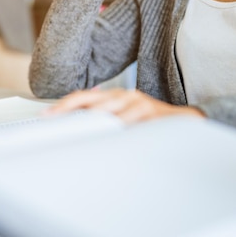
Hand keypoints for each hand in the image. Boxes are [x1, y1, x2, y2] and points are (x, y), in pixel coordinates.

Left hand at [45, 88, 205, 123]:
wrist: (189, 123)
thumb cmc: (152, 124)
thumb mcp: (126, 120)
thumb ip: (105, 123)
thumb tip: (77, 132)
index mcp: (115, 97)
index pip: (82, 97)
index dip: (63, 106)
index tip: (46, 117)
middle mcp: (124, 96)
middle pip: (89, 101)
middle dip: (68, 111)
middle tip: (52, 123)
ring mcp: (138, 104)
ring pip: (106, 114)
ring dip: (90, 125)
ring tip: (74, 135)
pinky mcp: (151, 114)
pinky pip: (128, 124)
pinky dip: (115, 132)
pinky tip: (105, 140)